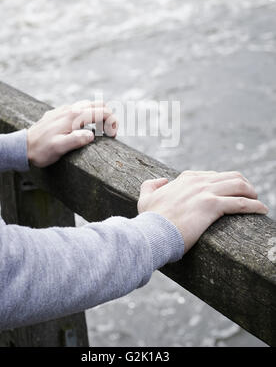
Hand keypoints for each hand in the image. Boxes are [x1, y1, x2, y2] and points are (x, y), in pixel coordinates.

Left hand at [27, 99, 117, 167]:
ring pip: (89, 105)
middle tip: (110, 133)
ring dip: (99, 115)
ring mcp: (64, 109)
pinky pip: (79, 108)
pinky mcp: (59, 113)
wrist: (22, 147)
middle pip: (98, 105)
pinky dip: (89, 115)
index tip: (113, 136)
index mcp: (73, 116)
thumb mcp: (59, 148)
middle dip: (109, 117)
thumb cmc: (41, 150)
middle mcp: (70, 109)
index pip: (101, 111)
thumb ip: (76, 140)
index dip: (112, 122)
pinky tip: (85, 128)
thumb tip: (91, 135)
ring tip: (100, 131)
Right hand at [138, 170, 268, 252]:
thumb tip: (162, 180)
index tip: (230, 193)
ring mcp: (205, 192)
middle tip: (250, 196)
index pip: (212, 175)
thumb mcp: (145, 198)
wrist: (153, 232)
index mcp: (185, 179)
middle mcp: (197, 182)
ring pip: (239, 185)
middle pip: (230, 176)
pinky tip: (262, 210)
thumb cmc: (150, 220)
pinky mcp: (211, 206)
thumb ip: (151, 185)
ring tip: (258, 202)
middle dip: (244, 185)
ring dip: (252, 192)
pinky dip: (255, 205)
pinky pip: (241, 203)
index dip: (224, 183)